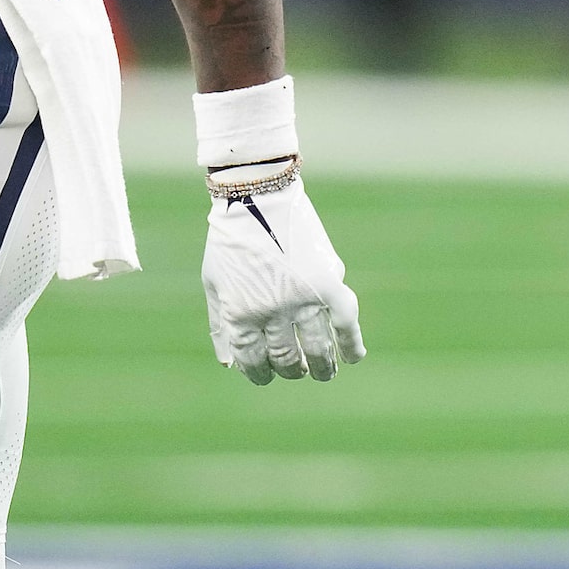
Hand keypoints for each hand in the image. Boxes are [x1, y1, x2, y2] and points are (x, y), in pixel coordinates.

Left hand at [202, 175, 364, 383]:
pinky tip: (354, 356)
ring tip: (324, 372)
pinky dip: (352, 343)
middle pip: (286, 359)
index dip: (260, 373)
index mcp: (240, 314)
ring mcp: (300, 298)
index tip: (268, 375)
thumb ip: (220, 324)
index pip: (253, 361)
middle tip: (299, 370)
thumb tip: (230, 364)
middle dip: (292, 370)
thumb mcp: (214, 283)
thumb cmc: (231, 238)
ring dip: (322, 367)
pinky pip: (345, 322)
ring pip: (317, 349)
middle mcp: (270, 312)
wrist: (256, 193)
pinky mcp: (326, 282)